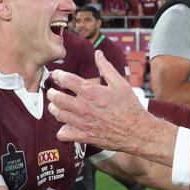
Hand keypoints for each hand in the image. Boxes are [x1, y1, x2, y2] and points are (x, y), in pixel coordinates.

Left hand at [47, 51, 176, 164]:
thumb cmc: (130, 106)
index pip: (66, 80)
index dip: (58, 75)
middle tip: (53, 91)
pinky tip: (66, 125)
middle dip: (52, 93)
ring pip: (58, 114)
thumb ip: (106, 68)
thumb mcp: (120, 83)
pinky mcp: (84, 136)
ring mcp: (82, 123)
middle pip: (57, 98)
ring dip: (54, 108)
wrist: (137, 131)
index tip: (56, 75)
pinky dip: (62, 130)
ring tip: (56, 106)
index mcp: (91, 92)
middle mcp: (83, 107)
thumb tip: (98, 53)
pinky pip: (63, 134)